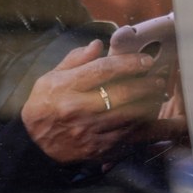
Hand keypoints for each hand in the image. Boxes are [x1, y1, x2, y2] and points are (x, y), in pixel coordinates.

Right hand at [21, 40, 168, 163]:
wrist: (34, 146)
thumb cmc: (44, 107)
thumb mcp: (49, 78)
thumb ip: (75, 59)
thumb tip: (98, 44)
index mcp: (66, 87)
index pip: (105, 70)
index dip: (130, 63)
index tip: (146, 60)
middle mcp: (79, 109)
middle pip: (122, 93)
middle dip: (146, 84)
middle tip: (158, 79)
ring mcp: (90, 131)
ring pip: (130, 115)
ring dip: (149, 104)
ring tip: (157, 95)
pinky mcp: (99, 148)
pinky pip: (128, 135)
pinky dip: (143, 125)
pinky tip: (150, 116)